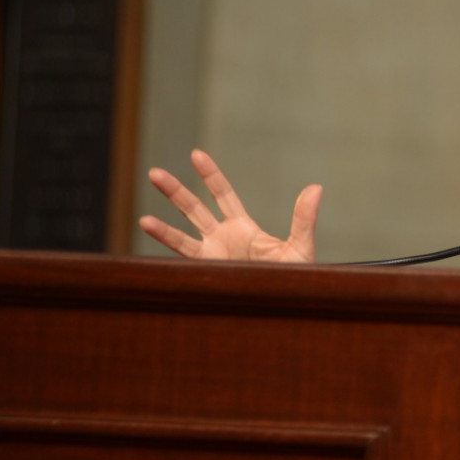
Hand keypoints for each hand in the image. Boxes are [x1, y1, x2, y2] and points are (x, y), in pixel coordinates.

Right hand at [140, 149, 320, 262]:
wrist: (287, 304)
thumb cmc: (296, 278)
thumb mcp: (300, 245)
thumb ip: (304, 218)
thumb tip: (316, 187)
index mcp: (243, 228)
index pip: (223, 195)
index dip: (210, 176)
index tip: (196, 155)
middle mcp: (223, 238)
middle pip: (194, 208)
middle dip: (175, 191)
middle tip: (154, 173)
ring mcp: (212, 255)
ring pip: (182, 231)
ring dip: (163, 217)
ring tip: (143, 215)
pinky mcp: (208, 271)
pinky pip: (182, 254)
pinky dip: (165, 239)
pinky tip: (147, 225)